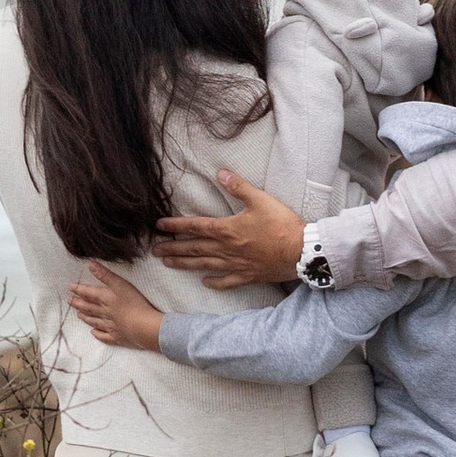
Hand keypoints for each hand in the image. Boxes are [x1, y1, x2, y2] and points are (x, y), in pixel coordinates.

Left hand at [69, 263, 163, 351]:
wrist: (143, 326)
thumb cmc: (134, 303)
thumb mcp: (120, 284)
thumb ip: (105, 274)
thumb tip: (90, 265)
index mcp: (105, 299)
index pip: (88, 293)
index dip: (79, 290)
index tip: (70, 287)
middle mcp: (104, 313)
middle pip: (89, 307)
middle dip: (78, 304)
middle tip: (70, 301)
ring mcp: (110, 326)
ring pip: (94, 321)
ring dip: (86, 317)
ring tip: (78, 315)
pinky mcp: (117, 337)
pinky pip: (104, 336)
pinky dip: (98, 334)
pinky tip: (93, 333)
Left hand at [150, 168, 305, 289]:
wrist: (301, 251)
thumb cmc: (281, 224)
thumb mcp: (260, 199)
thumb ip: (238, 187)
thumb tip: (220, 174)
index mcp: (227, 229)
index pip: (194, 226)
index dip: (175, 225)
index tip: (159, 226)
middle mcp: (226, 249)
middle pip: (193, 248)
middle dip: (172, 248)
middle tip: (154, 250)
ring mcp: (236, 265)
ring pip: (203, 265)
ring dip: (184, 265)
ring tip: (168, 264)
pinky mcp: (248, 276)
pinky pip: (227, 282)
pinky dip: (215, 282)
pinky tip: (205, 282)